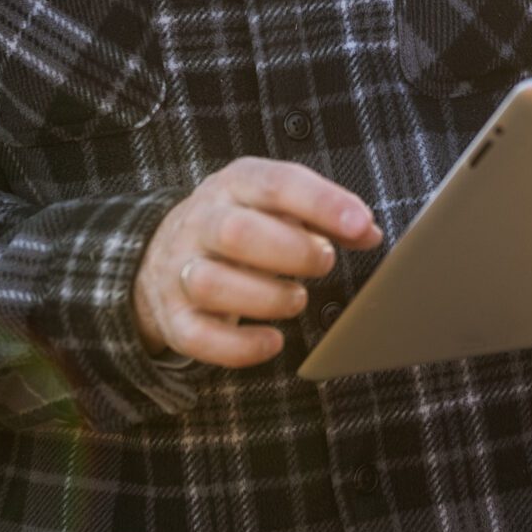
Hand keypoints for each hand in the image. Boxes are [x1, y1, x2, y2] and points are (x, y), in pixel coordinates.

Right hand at [133, 158, 382, 366]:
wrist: (163, 252)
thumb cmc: (241, 226)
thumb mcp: (277, 205)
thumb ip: (324, 216)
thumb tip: (367, 232)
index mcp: (233, 186)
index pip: (275, 184)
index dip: (321, 203)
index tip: (360, 224)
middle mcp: (200, 223)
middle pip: (235, 232)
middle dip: (291, 251)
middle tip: (324, 261)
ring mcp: (180, 270)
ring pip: (211, 284)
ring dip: (266, 297)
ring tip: (297, 298)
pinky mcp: (173, 317)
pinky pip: (198, 337)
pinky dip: (240, 347)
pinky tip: (272, 342)